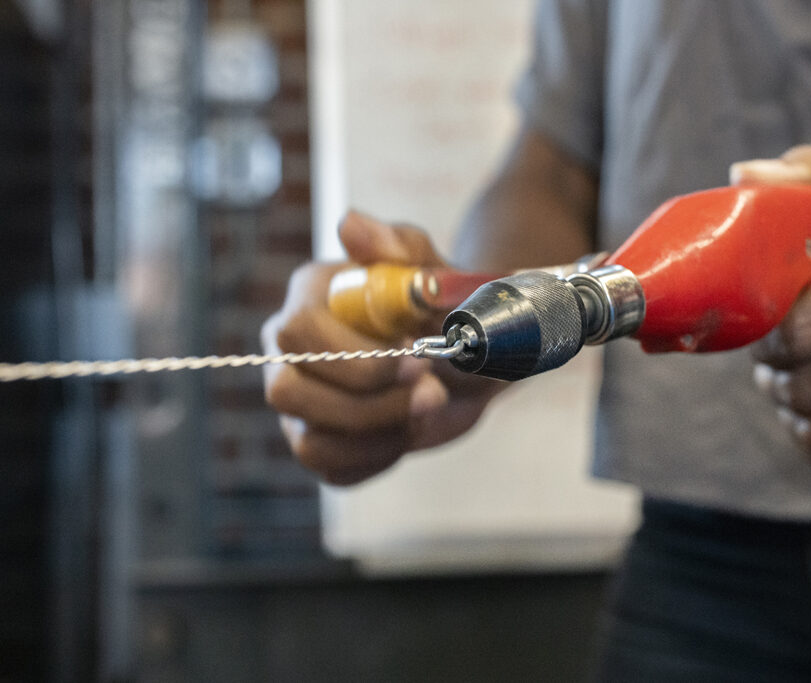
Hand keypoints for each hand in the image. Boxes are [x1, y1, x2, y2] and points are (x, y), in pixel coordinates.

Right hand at [261, 211, 501, 484]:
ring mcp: (302, 402)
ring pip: (309, 440)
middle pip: (287, 392)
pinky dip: (376, 458)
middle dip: (364, 403)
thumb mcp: (428, 266)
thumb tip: (351, 226)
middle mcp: (290, 352)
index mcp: (309, 299)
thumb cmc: (440, 301)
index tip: (416, 361)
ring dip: (375, 435)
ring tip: (429, 409)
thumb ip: (396, 246)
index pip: (298, 333)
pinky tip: (412, 430)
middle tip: (432, 392)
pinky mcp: (321, 440)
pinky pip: (331, 468)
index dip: (354, 357)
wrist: (465, 350)